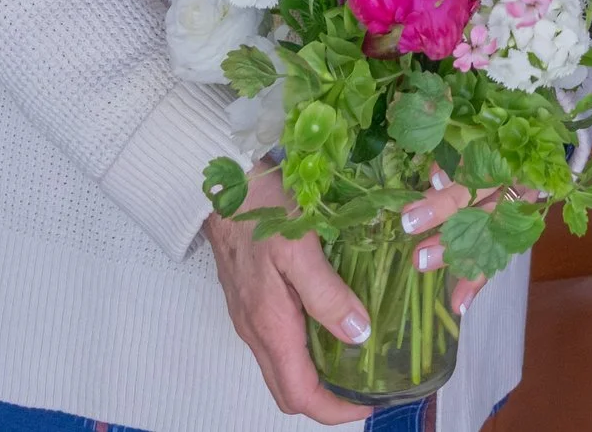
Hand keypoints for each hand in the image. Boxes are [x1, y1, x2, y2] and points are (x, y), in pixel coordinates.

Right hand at [207, 163, 500, 422]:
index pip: (298, 394)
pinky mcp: (251, 300)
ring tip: (359, 360)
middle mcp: (255, 330)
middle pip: (289, 389)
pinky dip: (306, 350)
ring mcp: (250, 317)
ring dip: (318, 375)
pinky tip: (333, 325)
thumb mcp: (299, 247)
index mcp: (269, 324)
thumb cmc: (261, 210)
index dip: (335, 410)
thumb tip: (358, 335)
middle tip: (369, 387)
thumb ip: (327, 294)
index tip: (371, 403)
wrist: (220, 182)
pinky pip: (278, 342)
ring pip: (283, 366)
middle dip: (328, 400)